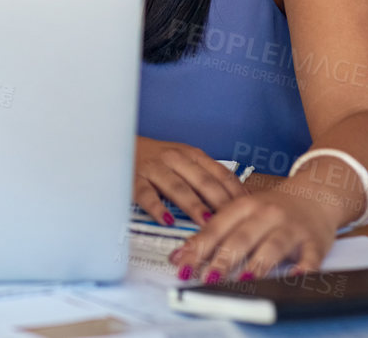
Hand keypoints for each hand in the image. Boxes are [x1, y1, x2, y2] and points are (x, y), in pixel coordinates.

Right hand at [133, 138, 248, 226]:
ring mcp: (153, 168)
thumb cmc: (156, 160)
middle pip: (202, 181)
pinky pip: (147, 195)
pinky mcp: (133, 179)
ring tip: (206, 223)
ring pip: (178, 188)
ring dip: (194, 206)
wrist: (118, 144)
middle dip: (219, 202)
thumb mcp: (183, 161)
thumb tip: (238, 201)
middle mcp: (174, 159)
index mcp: (191, 155)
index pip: (220, 173)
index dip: (236, 192)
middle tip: (233, 222)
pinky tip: (166, 220)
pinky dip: (157, 208)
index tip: (249, 211)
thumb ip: (206, 177)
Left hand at [168, 187, 335, 283]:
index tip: (182, 265)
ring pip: (272, 246)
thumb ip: (215, 232)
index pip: (216, 227)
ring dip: (257, 265)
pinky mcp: (314, 242)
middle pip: (242, 237)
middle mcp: (266, 214)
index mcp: (243, 206)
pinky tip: (294, 278)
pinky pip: (310, 257)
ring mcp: (291, 228)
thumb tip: (181, 256)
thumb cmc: (272, 207)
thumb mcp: (241, 212)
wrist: (315, 194)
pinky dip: (303, 269)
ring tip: (242, 281)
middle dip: (223, 259)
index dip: (198, 247)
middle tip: (206, 277)